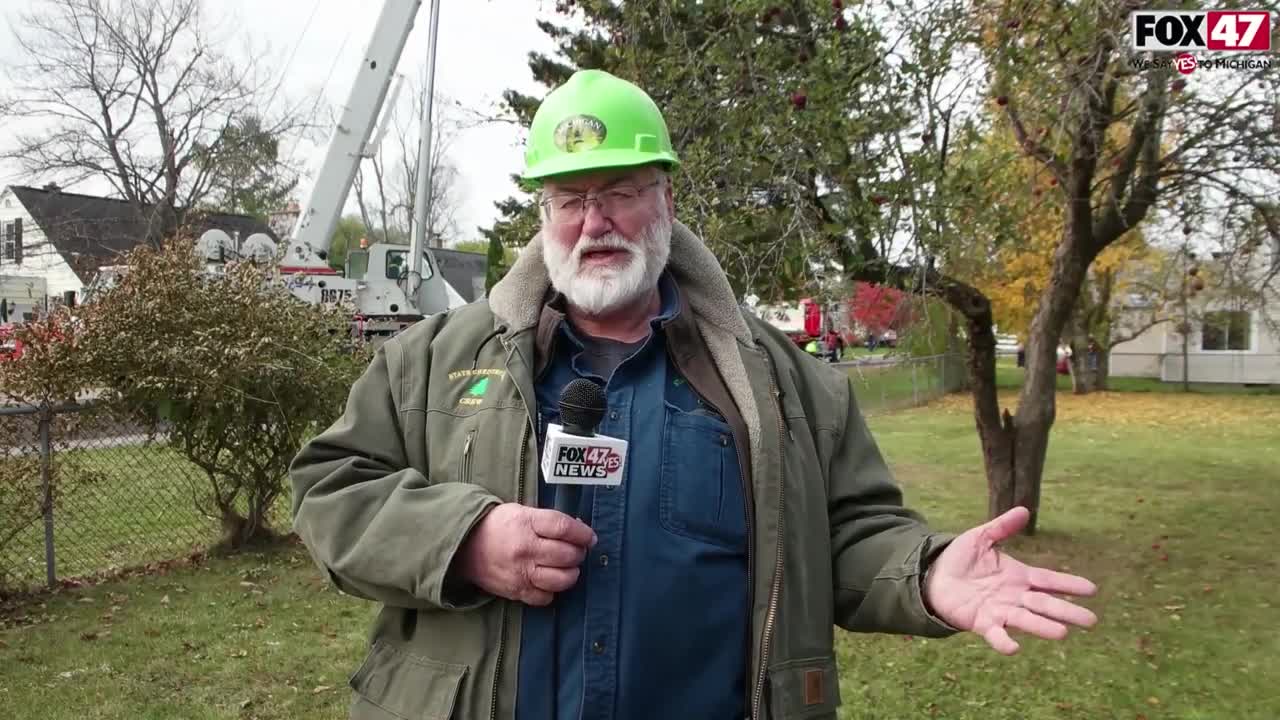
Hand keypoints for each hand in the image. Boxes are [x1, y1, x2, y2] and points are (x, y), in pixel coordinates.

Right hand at [454, 503, 596, 606]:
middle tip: (577, 551)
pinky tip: (548, 580)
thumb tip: (579, 531)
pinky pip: (546, 597)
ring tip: (567, 567)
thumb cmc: (497, 526)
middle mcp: (525, 549)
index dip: (583, 533)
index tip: (590, 537)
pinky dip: (552, 590)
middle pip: (567, 555)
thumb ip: (548, 521)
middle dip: (579, 553)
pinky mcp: (516, 591)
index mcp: (526, 523)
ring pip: (561, 579)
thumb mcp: (521, 512)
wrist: (464, 547)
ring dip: (571, 573)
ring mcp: (521, 572)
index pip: (564, 528)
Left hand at [923, 506, 1097, 654]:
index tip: (1092, 589)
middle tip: (1091, 620)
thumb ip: (1002, 527)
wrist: (933, 576)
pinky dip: (1004, 641)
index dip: (1069, 584)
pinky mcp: (981, 622)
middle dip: (1067, 612)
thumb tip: (1024, 510)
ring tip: (1063, 633)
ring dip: (1043, 627)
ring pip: (1026, 620)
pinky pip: (995, 634)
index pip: (1048, 580)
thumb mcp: (981, 538)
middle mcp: (1014, 596)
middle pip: (1045, 604)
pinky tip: (1015, 648)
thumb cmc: (960, 558)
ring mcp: (1000, 611)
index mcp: (1018, 576)